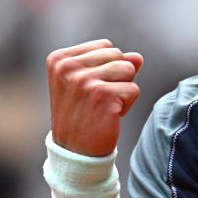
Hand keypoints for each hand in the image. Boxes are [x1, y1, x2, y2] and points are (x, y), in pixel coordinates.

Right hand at [47, 39, 142, 156]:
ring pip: (128, 69)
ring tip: (104, 106)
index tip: (89, 88)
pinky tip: (109, 115)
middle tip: (98, 99)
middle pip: (118, 55)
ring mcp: (83, 80)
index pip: (105, 46)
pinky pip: (134, 89)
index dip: (106, 67)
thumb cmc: (84, 114)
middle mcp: (67, 67)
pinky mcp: (102, 94)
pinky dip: (127, 104)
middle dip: (117, 77)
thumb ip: (114, 63)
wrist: (76, 151)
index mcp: (59, 59)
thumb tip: (138, 57)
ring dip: (123, 90)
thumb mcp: (92, 83)